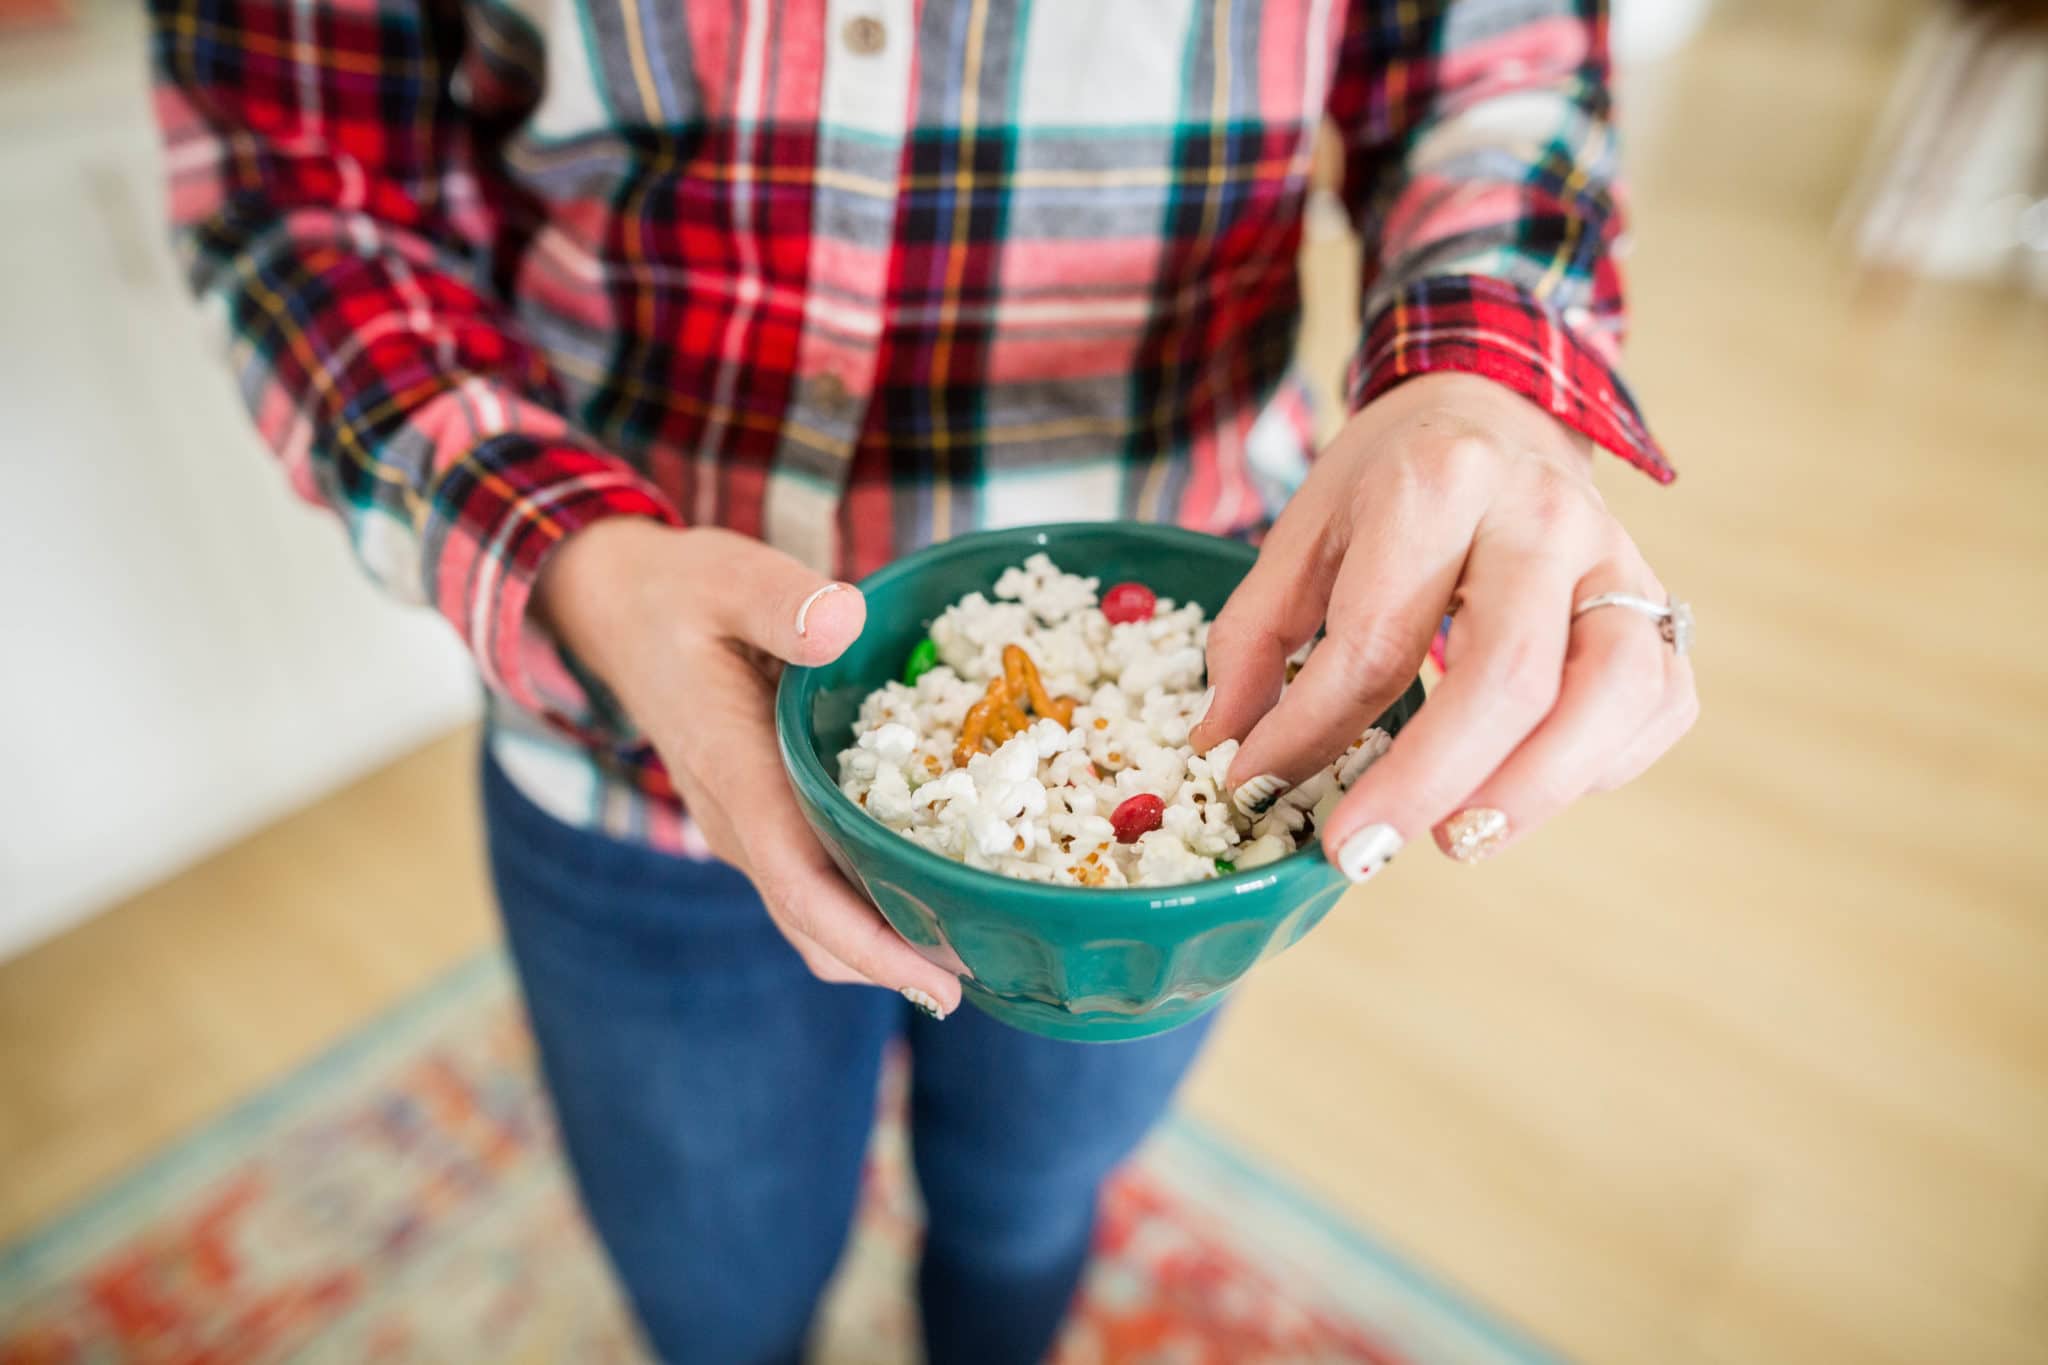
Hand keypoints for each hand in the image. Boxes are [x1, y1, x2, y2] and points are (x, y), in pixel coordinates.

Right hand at [535, 521, 963, 1013]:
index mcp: (733, 771)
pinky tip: (940, 883)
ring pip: (816, 916)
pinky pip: (819, 883)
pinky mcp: (764, 820)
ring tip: (982, 937)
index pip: (799, 883)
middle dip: (897, 960)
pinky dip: (874, 902)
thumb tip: (846, 624)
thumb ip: (782, 600)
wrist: (619, 610)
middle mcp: (738, 821)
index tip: (940, 981)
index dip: (870, 941)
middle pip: (816, 924)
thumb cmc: (677, 594)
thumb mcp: (726, 575)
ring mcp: (749, 828)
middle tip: (997, 964)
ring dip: (888, 938)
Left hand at [1191, 373, 1696, 877]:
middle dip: (1427, 784)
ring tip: (1455, 840)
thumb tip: (1222, 751)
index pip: (1376, 641)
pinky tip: (1524, 788)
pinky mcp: (1659, 601)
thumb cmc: (1392, 484)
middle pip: (1508, 676)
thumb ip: (1253, 639)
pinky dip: (1601, 767)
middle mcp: (1541, 517)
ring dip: (1535, 791)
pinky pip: (1659, 701)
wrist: (1494, 407)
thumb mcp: (1303, 533)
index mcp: (1438, 485)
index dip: (1309, 733)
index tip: (1256, 789)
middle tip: (1358, 852)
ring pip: (1613, 693)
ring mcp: (1618, 559)